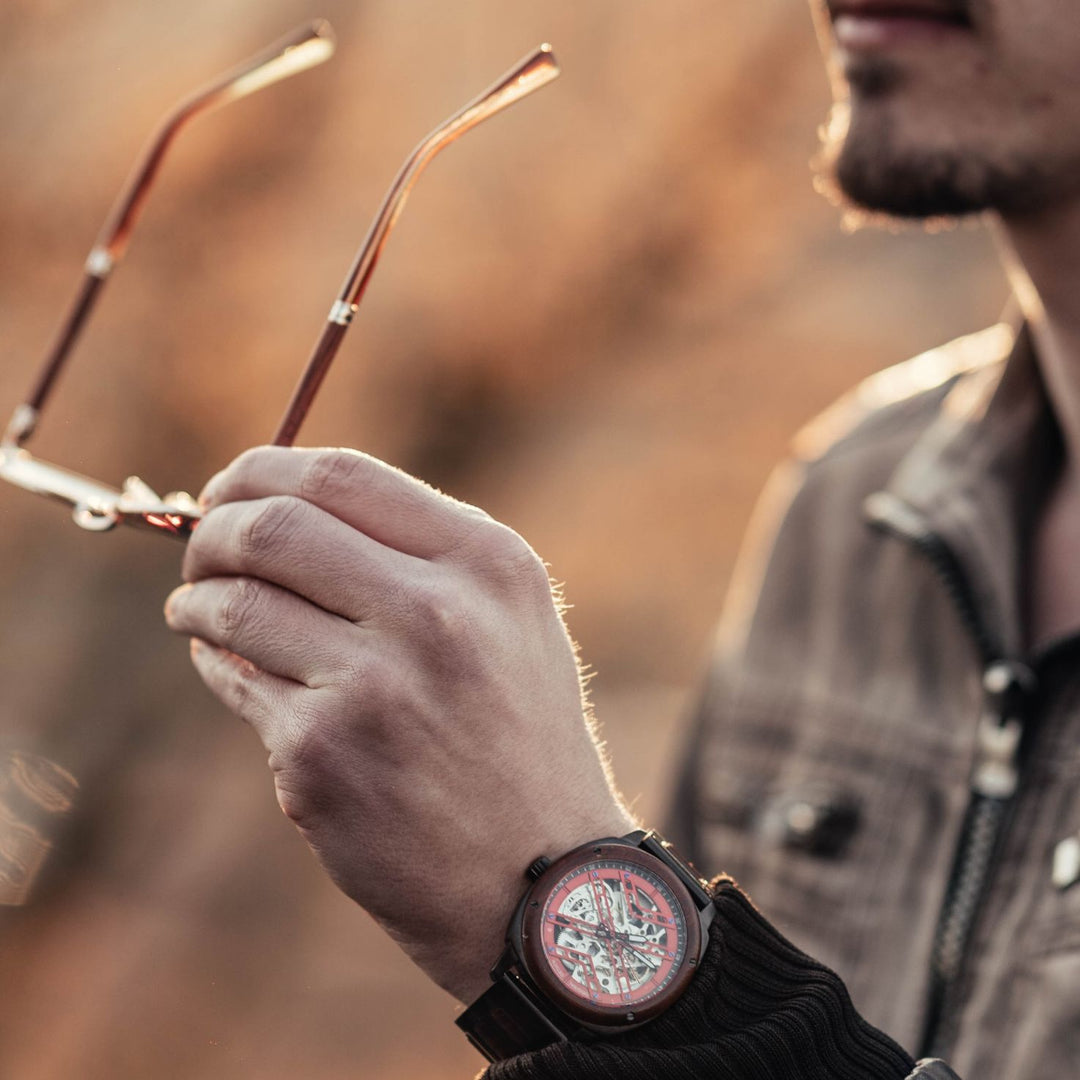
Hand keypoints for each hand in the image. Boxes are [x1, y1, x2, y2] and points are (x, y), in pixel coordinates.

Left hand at [164, 446, 634, 1002]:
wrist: (541, 880)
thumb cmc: (522, 739)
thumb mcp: (510, 621)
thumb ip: (420, 555)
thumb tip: (286, 509)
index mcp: (488, 564)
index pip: (340, 475)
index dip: (263, 470)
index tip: (233, 488)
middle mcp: (435, 612)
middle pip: (272, 525)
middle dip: (213, 527)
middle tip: (202, 547)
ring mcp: (374, 686)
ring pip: (234, 601)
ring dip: (196, 597)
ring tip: (196, 606)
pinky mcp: (322, 757)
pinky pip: (234, 679)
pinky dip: (214, 659)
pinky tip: (224, 660)